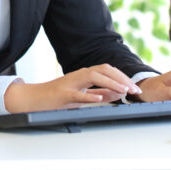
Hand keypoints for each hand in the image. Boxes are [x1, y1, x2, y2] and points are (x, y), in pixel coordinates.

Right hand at [3, 64, 141, 112]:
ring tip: (124, 91)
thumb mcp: (83, 95)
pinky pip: (77, 94)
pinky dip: (89, 96)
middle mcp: (79, 75)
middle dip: (121, 78)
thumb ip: (100, 93)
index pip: (108, 70)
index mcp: (85, 75)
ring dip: (111, 83)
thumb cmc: (57, 98)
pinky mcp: (63, 94)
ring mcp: (70, 83)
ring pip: (93, 77)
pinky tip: (99, 100)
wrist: (35, 99)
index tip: (135, 88)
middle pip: (104, 69)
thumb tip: (119, 93)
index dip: (123, 77)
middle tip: (134, 90)